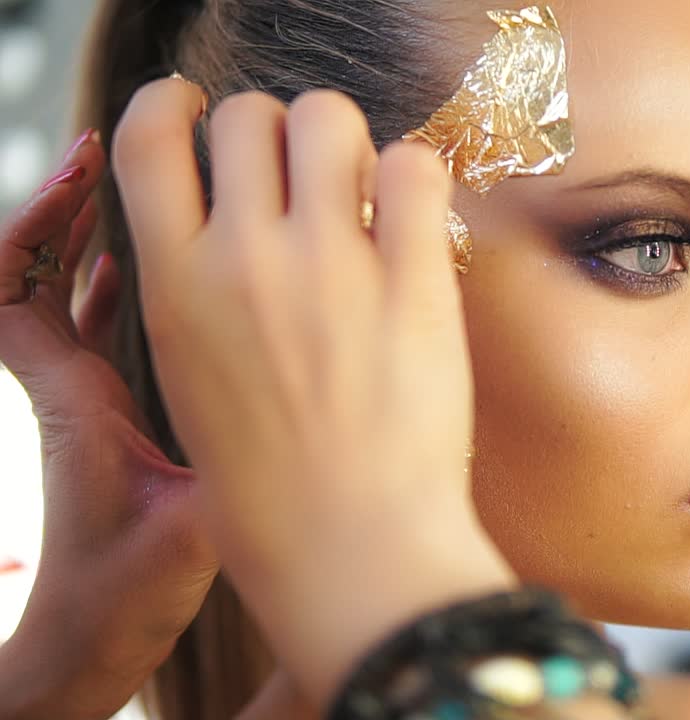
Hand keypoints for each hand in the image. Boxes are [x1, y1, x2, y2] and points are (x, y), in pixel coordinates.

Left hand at [0, 131, 217, 718]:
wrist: (93, 637)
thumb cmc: (126, 589)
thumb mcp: (188, 533)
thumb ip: (227, 488)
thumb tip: (298, 440)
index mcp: (71, 400)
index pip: (11, 294)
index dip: (38, 225)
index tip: (89, 176)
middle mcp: (66, 390)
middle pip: (33, 280)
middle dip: (63, 214)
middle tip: (108, 161)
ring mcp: (85, 403)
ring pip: (69, 305)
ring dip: (92, 247)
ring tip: (136, 195)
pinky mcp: (110, 420)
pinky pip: (100, 337)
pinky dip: (117, 293)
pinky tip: (155, 268)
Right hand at [112, 81, 513, 706]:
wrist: (350, 549)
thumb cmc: (272, 486)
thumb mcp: (193, 382)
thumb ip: (200, 292)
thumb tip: (233, 222)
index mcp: (174, 287)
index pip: (145, 136)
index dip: (173, 106)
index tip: (198, 112)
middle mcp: (244, 261)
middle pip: (248, 113)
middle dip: (275, 128)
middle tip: (303, 170)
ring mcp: (333, 267)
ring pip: (330, 119)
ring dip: (346, 140)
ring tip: (361, 190)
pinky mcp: (415, 283)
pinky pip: (415, 166)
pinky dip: (414, 175)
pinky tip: (411, 216)